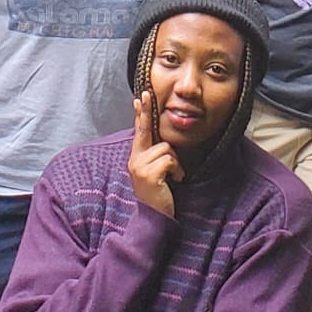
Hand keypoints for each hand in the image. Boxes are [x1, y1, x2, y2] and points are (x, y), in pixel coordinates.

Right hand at [128, 91, 180, 216]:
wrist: (154, 217)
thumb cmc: (158, 192)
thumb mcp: (153, 171)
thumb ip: (154, 155)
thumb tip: (162, 139)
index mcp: (136, 157)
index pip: (139, 131)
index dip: (140, 113)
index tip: (139, 97)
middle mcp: (134, 160)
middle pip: (144, 129)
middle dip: (145, 110)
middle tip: (146, 93)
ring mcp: (140, 166)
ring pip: (166, 148)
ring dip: (175, 162)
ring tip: (172, 176)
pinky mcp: (149, 174)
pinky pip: (170, 159)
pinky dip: (177, 170)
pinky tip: (174, 181)